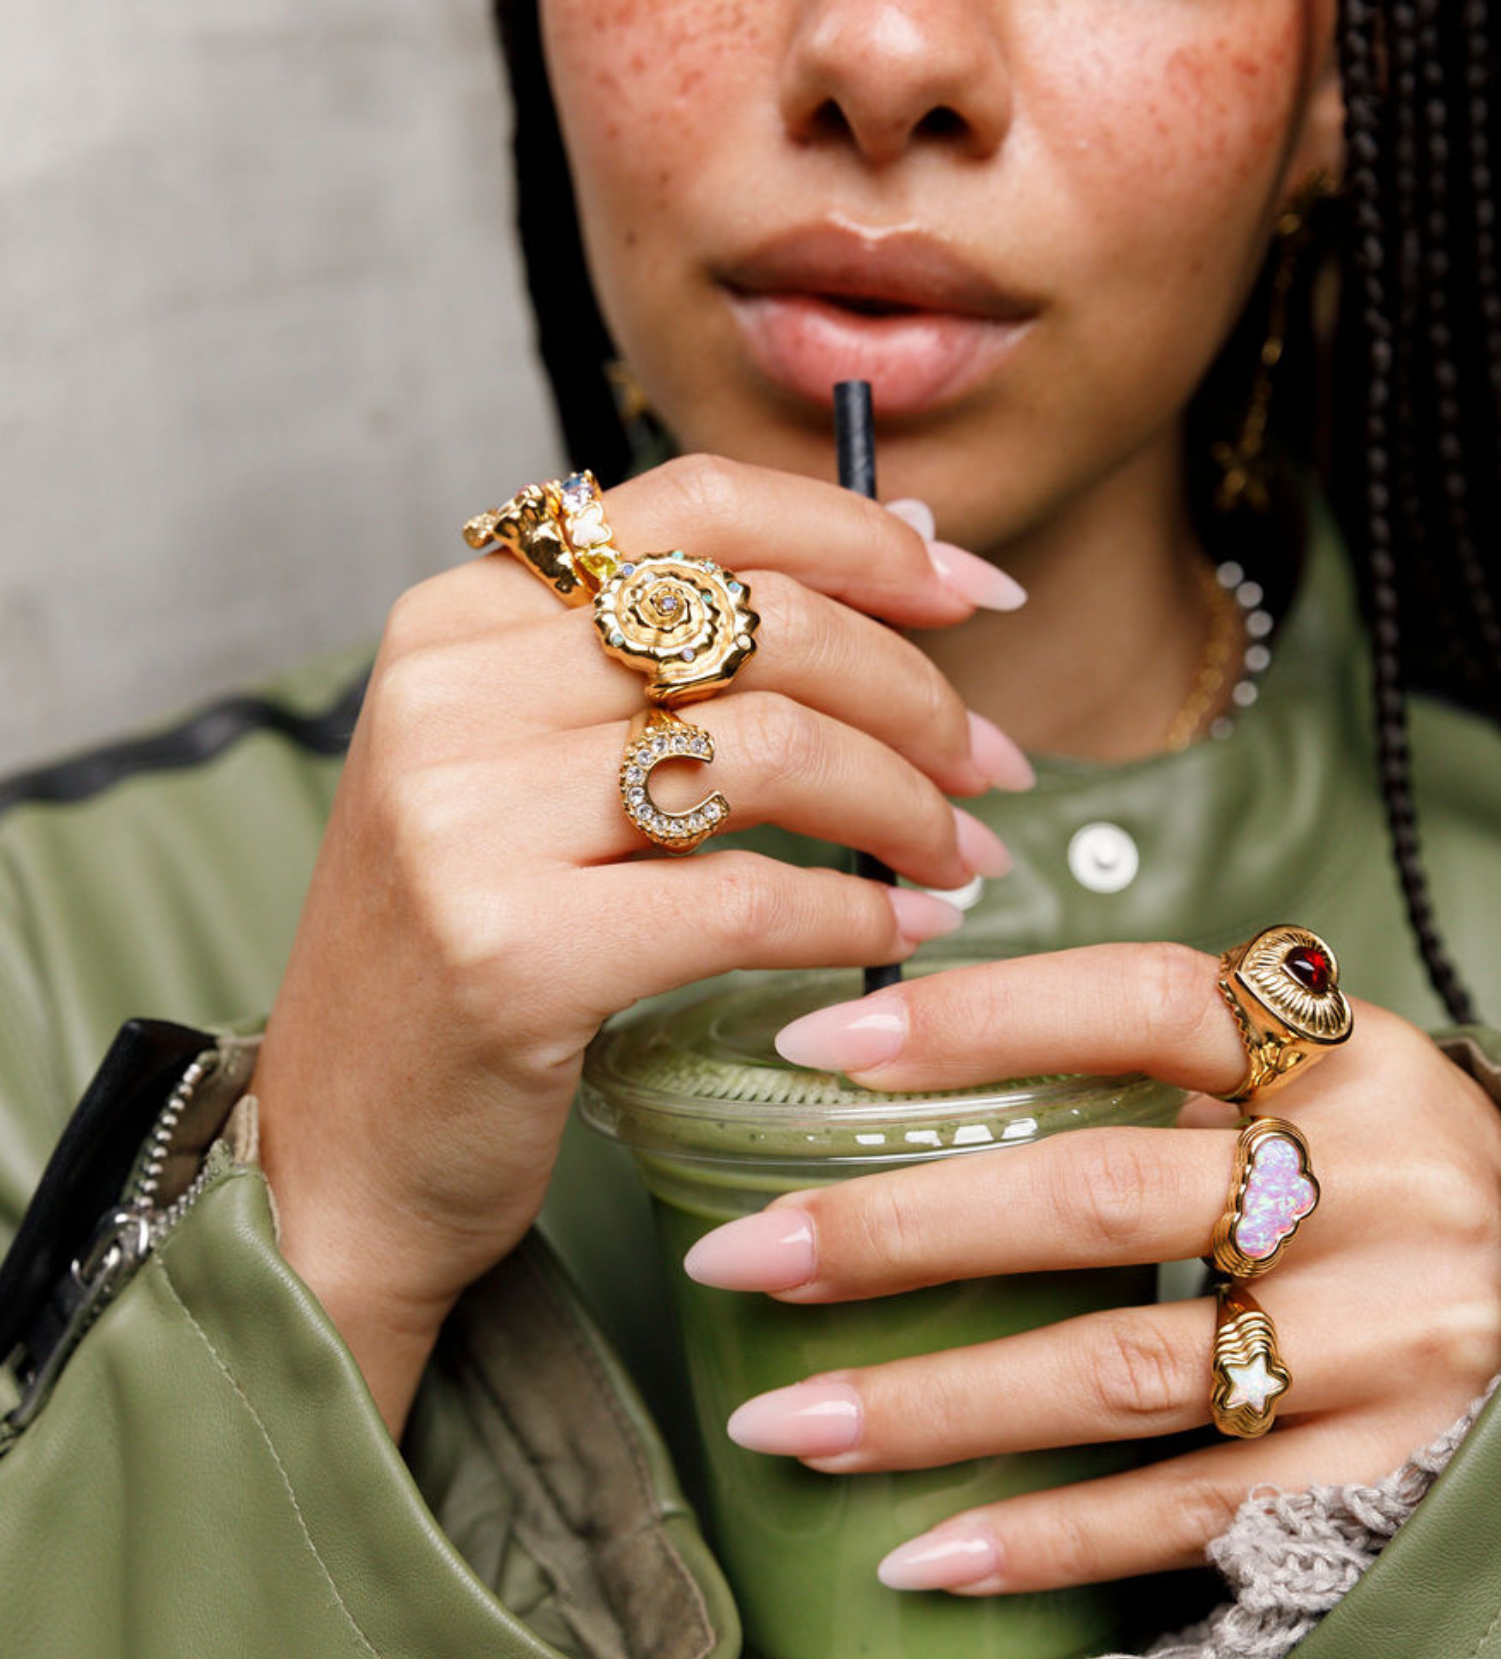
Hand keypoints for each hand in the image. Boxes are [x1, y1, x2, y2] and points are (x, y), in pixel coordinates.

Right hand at [250, 456, 1033, 1434]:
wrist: (351, 1151)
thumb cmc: (482, 946)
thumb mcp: (537, 772)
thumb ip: (672, 668)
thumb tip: (902, 551)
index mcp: (464, 620)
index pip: (701, 507)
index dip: (864, 536)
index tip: (975, 593)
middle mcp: (453, 692)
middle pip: (760, 625)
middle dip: (918, 695)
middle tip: (992, 767)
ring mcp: (467, 820)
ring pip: (772, 750)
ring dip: (906, 805)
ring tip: (962, 856)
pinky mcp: (510, 950)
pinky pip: (750, 900)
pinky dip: (860, 914)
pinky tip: (908, 933)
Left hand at [686, 945, 1500, 1591]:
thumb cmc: (1372, 1162)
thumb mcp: (1301, 1074)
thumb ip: (1147, 1063)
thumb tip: (906, 1048)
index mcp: (1338, 1049)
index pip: (1135, 1000)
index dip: (971, 1015)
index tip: (814, 1040)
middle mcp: (1375, 1181)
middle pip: (1097, 1197)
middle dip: (896, 1231)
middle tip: (745, 1259)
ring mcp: (1392, 1334)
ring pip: (1121, 1369)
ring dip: (935, 1403)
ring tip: (789, 1422)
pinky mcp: (1392, 1468)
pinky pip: (1189, 1511)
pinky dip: (1047, 1537)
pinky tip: (925, 1550)